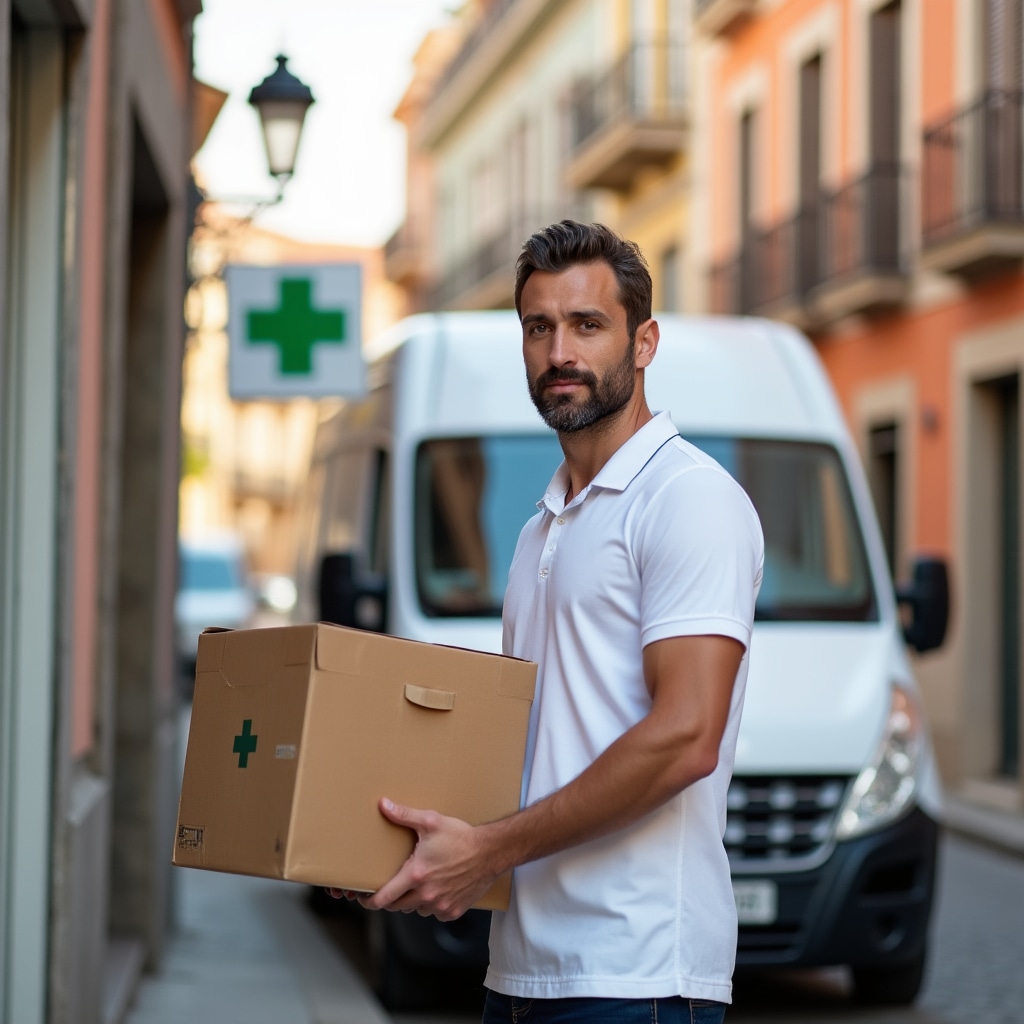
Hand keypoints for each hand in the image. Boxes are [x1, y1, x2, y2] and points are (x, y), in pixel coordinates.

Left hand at [358, 798, 498, 920]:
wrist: (490, 852)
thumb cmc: (461, 837)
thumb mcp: (431, 822)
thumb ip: (403, 815)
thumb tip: (383, 805)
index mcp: (416, 875)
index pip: (384, 898)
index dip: (370, 901)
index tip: (365, 898)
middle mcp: (426, 894)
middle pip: (397, 907)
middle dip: (392, 898)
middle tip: (394, 884)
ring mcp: (440, 905)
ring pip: (416, 910)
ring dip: (414, 900)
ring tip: (420, 882)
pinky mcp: (453, 910)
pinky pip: (435, 913)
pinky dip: (433, 904)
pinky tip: (438, 888)